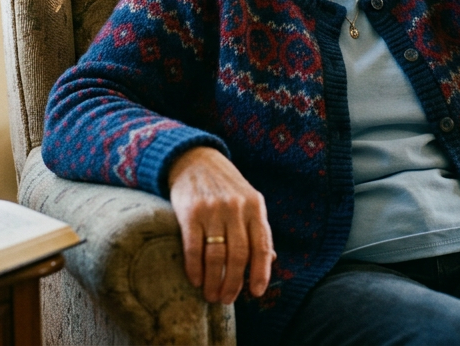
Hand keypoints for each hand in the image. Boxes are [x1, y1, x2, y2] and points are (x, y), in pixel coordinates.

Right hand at [167, 147, 274, 303]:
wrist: (194, 159)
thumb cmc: (225, 187)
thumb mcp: (248, 201)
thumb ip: (257, 229)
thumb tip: (270, 260)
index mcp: (255, 206)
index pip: (261, 245)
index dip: (261, 272)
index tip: (256, 293)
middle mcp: (236, 208)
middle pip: (238, 255)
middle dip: (233, 283)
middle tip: (226, 299)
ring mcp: (212, 210)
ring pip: (216, 256)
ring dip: (213, 281)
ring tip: (211, 295)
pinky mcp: (189, 212)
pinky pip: (194, 248)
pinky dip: (195, 268)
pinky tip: (195, 280)